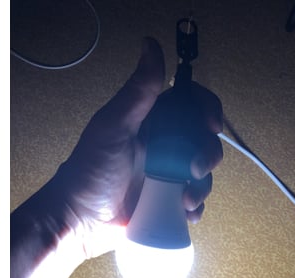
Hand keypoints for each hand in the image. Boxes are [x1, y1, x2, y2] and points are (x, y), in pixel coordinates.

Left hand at [54, 37, 222, 257]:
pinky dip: (196, 206)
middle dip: (208, 154)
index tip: (212, 126)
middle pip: (203, 139)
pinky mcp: (168, 200)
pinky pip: (194, 198)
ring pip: (202, 171)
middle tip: (195, 170)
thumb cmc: (92, 169)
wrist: (82, 219)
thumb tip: (150, 42)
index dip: (207, 109)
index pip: (190, 104)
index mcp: (152, 121)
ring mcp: (167, 173)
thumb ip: (136, 92)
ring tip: (185, 201)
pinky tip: (186, 213)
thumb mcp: (113, 127)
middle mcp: (163, 144)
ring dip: (202, 185)